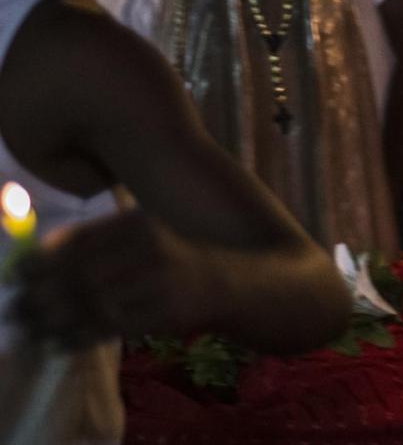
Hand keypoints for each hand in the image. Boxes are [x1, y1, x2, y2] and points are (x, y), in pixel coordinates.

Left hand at [9, 211, 207, 350]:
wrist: (220, 281)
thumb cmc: (167, 258)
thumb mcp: (137, 235)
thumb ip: (93, 241)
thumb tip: (33, 259)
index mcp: (139, 222)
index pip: (79, 240)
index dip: (42, 260)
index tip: (17, 278)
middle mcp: (151, 246)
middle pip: (82, 274)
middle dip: (42, 295)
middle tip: (17, 311)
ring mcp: (161, 281)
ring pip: (93, 304)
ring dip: (56, 321)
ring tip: (32, 331)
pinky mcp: (165, 313)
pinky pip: (111, 327)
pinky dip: (79, 337)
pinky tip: (61, 343)